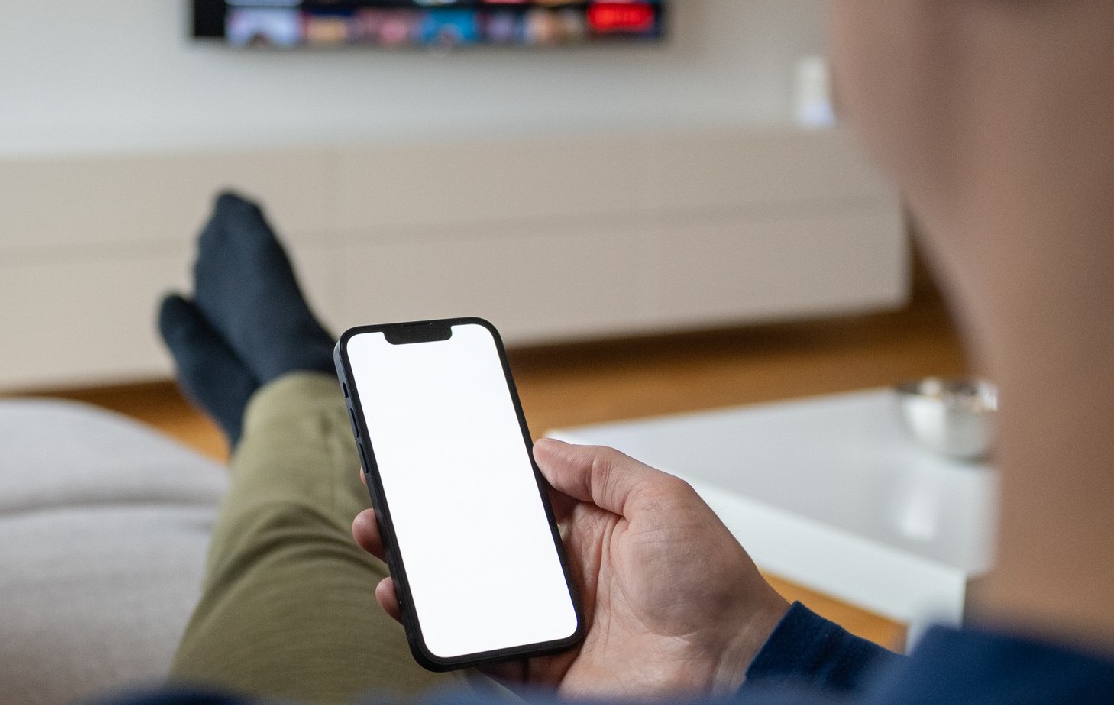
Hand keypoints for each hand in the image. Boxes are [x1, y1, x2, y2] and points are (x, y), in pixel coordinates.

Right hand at [351, 438, 788, 697]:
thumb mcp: (665, 499)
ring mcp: (549, 621)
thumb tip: (546, 447)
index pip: (515, 496)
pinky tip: (407, 600)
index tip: (426, 457)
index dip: (470, 478)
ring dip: (418, 567)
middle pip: (477, 541)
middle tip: (385, 496)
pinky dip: (438, 627)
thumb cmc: (714, 586)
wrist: (732, 666)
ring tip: (381, 538)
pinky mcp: (540, 667)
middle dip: (426, 519)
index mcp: (591, 527)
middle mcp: (564, 573)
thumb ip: (603, 470)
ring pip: (466, 591)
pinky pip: (478, 646)